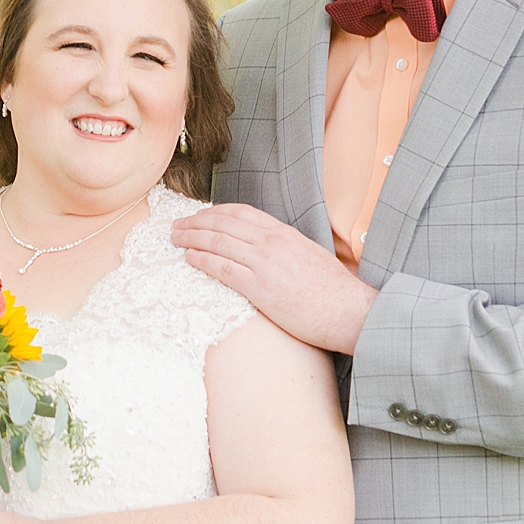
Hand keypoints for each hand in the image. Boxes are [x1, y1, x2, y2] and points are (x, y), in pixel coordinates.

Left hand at [171, 203, 376, 353]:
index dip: (216, 212)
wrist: (347, 310)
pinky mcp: (259, 287)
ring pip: (218, 242)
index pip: (242, 213)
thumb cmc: (332, 290)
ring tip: (175, 238)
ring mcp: (264, 263)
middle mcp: (272, 242)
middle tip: (178, 225)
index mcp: (284, 233)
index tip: (201, 215)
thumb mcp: (309, 256)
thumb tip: (271, 251)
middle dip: (196, 222)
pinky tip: (189, 257)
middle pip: (224, 223)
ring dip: (191, 238)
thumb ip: (287, 249)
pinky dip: (201, 259)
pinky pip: (222, 268)